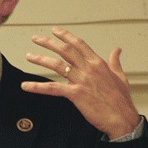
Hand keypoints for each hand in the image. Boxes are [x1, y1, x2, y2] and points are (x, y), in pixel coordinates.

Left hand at [21, 28, 139, 138]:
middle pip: (65, 50)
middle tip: (36, 38)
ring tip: (29, 56)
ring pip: (57, 65)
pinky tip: (26, 85)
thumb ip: (115, 62)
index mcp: (98, 63)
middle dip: (48, 43)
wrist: (122, 117)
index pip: (79, 44)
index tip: (55, 31)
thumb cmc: (121, 100)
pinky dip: (38, 87)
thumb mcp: (120, 76)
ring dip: (41, 59)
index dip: (65, 36)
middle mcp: (88, 69)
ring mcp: (81, 81)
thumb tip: (117, 50)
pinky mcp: (75, 94)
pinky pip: (53, 88)